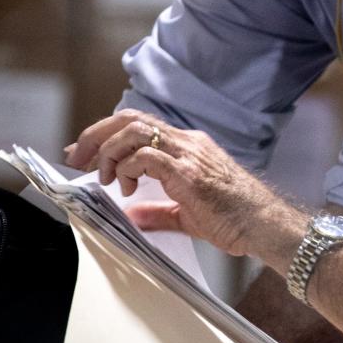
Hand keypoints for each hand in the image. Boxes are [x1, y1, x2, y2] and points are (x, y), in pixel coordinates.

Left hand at [66, 109, 281, 255]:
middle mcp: (188, 143)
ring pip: (134, 131)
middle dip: (95, 136)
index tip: (84, 155)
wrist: (263, 224)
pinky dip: (128, 168)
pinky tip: (128, 185)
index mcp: (189, 147)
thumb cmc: (236, 217)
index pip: (139, 125)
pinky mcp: (189, 172)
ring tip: (106, 177)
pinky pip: (147, 156)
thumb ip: (158, 211)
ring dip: (109, 152)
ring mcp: (189, 154)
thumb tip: (134, 215)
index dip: (105, 135)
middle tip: (78, 159)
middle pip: (130, 119)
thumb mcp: (188, 214)